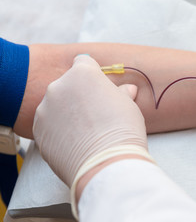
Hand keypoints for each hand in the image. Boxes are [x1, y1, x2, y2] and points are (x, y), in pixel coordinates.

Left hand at [33, 55, 151, 187]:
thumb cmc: (123, 130)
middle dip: (78, 94)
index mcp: (83, 73)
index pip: (83, 62)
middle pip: (68, 83)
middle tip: (94, 112)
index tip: (98, 87)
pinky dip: (58, 129)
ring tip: (84, 131)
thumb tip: (127, 90)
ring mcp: (45, 108)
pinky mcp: (38, 129)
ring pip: (56, 104)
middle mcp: (59, 85)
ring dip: (66, 112)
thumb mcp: (129, 106)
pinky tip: (74, 141)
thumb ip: (122, 93)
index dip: (92, 74)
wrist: (106, 163)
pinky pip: (48, 123)